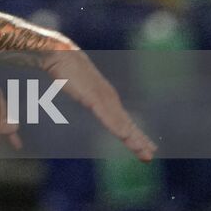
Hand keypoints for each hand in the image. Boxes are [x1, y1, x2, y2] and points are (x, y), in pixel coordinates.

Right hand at [42, 48, 156, 161]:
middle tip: (150, 156)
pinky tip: (125, 137)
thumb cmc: (65, 68)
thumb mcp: (77, 85)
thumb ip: (83, 92)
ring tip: (145, 154)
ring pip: (121, 124)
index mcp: (105, 96)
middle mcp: (109, 97)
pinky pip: (107, 117)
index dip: (133, 132)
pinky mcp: (94, 98)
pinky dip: (118, 128)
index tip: (143, 145)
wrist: (60, 54)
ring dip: (133, 140)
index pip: (122, 118)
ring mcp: (102, 98)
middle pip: (126, 123)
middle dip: (139, 140)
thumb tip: (82, 94)